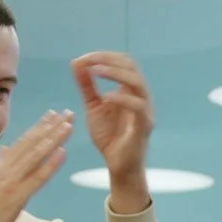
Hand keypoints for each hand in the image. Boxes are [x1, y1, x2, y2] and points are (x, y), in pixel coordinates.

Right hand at [0, 110, 72, 221]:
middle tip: (67, 112)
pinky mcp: (16, 198)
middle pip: (31, 143)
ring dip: (54, 138)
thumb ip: (1, 167)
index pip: (22, 143)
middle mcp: (6, 170)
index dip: (39, 128)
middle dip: (51, 126)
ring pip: (36, 155)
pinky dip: (50, 164)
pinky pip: (37, 178)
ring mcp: (11, 183)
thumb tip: (8, 151)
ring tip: (68, 125)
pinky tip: (63, 152)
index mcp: (0, 168)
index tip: (52, 115)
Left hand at [72, 51, 153, 210]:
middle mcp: (141, 96)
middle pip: (131, 66)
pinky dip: (121, 98)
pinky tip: (105, 97)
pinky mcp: (144, 125)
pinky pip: (137, 106)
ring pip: (137, 82)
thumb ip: (87, 85)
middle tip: (87, 60)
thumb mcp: (93, 106)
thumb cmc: (109, 136)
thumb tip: (76, 62)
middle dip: (108, 59)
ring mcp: (144, 109)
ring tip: (95, 71)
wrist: (118, 165)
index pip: (122, 62)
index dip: (103, 56)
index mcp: (130, 89)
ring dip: (115, 73)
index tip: (82, 59)